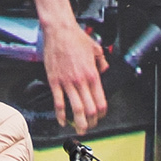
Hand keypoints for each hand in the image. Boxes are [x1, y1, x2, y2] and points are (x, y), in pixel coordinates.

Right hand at [41, 19, 108, 134]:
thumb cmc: (76, 38)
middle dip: (92, 122)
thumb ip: (102, 62)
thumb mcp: (96, 49)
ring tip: (79, 130)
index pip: (101, 101)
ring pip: (75, 109)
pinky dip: (60, 114)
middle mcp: (81, 81)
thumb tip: (105, 70)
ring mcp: (67, 82)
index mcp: (93, 74)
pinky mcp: (54, 81)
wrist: (60, 31)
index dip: (102, 113)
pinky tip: (62, 121)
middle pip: (90, 109)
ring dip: (79, 122)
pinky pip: (58, 102)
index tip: (100, 117)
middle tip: (91, 127)